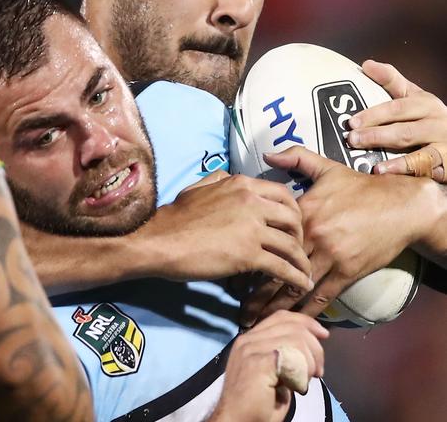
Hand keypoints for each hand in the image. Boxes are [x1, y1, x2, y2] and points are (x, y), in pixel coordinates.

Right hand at [151, 170, 313, 293]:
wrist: (159, 241)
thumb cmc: (174, 217)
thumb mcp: (197, 188)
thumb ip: (217, 181)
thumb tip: (228, 177)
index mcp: (241, 184)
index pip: (283, 193)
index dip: (293, 211)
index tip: (292, 225)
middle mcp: (252, 202)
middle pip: (294, 217)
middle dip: (301, 235)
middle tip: (298, 249)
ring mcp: (252, 228)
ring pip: (291, 244)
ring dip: (302, 261)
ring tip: (304, 273)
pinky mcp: (248, 255)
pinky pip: (282, 267)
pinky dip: (295, 278)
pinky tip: (299, 286)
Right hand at [209, 311, 327, 421]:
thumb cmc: (256, 404)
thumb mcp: (273, 373)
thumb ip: (283, 355)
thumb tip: (308, 347)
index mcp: (249, 340)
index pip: (281, 317)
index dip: (305, 322)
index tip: (323, 336)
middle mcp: (248, 340)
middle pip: (292, 326)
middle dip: (314, 348)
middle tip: (317, 372)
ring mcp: (251, 350)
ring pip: (296, 339)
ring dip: (310, 362)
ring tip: (306, 381)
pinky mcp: (258, 363)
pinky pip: (292, 356)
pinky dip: (302, 372)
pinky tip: (298, 386)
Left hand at [240, 146, 438, 324]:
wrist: (400, 205)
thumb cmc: (360, 188)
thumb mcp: (326, 168)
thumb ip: (295, 159)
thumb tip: (267, 154)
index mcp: (301, 212)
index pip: (266, 238)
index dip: (248, 257)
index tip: (231, 271)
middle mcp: (312, 236)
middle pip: (275, 268)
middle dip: (254, 293)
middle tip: (238, 310)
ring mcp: (330, 256)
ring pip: (295, 287)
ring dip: (274, 308)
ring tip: (256, 322)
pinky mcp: (348, 272)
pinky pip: (322, 297)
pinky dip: (305, 311)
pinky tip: (291, 323)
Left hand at [347, 60, 446, 181]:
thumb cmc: (427, 117)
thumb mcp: (414, 96)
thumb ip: (391, 81)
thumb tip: (366, 64)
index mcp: (426, 104)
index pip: (397, 107)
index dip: (374, 114)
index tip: (352, 122)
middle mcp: (437, 123)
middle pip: (405, 131)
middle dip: (378, 136)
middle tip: (353, 141)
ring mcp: (444, 146)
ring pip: (419, 154)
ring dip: (396, 162)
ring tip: (375, 167)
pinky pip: (428, 172)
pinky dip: (412, 176)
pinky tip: (395, 180)